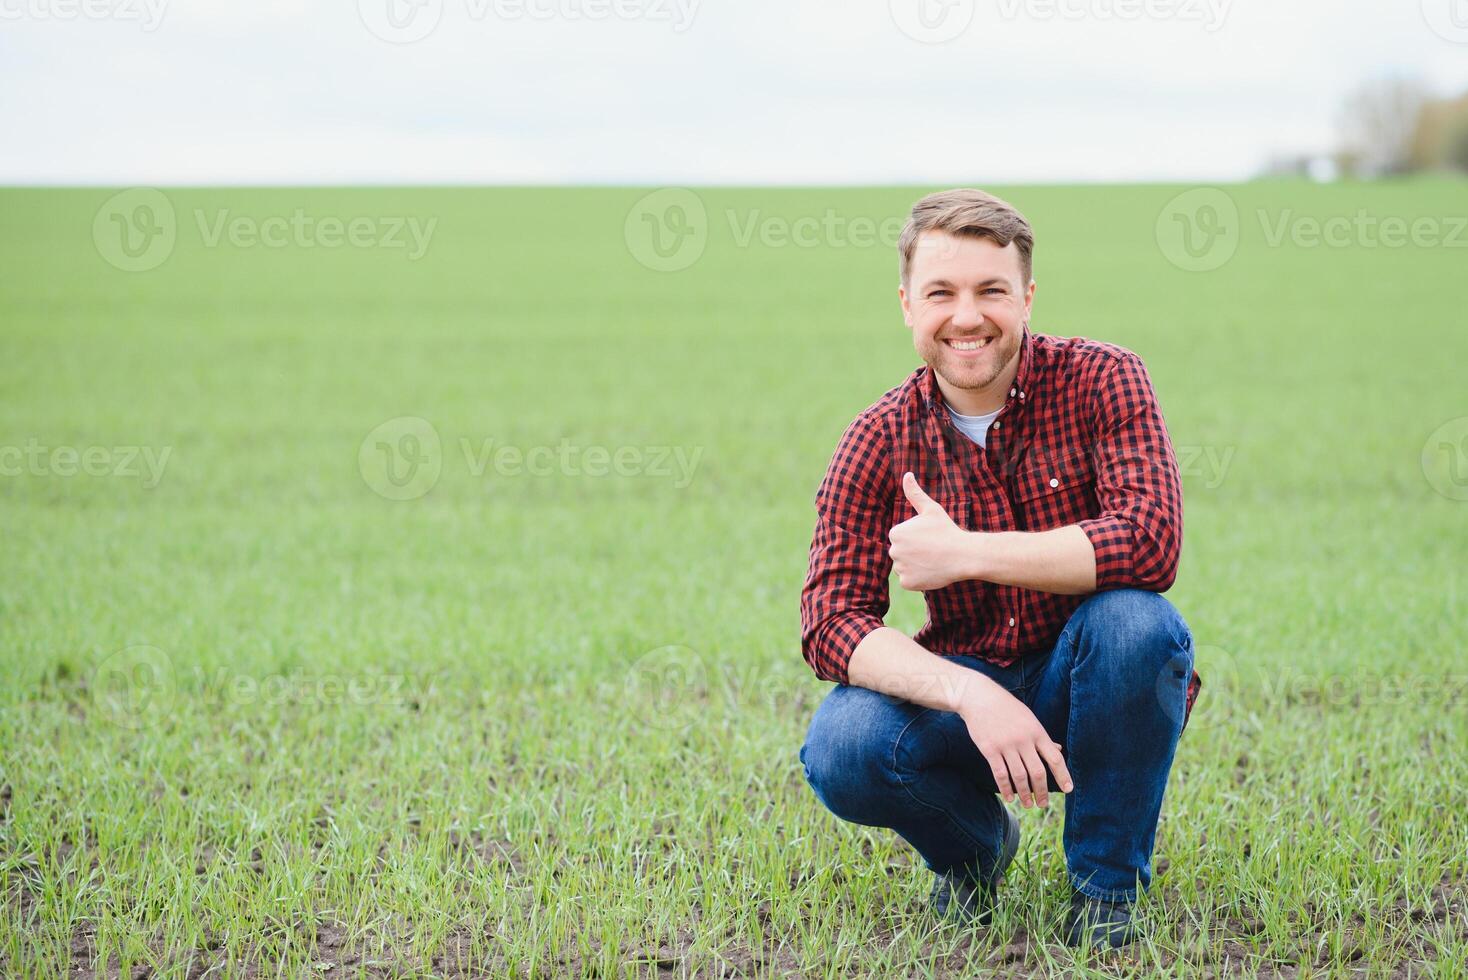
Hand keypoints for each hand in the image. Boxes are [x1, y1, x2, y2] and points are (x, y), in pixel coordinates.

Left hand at [888, 472, 972, 591]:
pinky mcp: (907, 583)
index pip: (901, 538)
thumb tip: (906, 474)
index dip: (916, 539)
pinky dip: (919, 579)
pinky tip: (932, 571)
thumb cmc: (947, 530)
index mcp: (895, 533)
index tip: (929, 539)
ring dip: (916, 566)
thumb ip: (915, 493)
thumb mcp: (931, 509)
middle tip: (933, 550)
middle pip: (901, 553)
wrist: (963, 555)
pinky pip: (910, 581)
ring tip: (933, 560)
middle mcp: (893, 551)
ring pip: (905, 567)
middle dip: (914, 553)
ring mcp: (900, 568)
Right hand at [956, 683, 1073, 807]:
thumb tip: (1059, 750)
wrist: (979, 697)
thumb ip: (1042, 737)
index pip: (1055, 758)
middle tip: (1043, 803)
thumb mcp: (1029, 719)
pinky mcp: (989, 749)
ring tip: (1028, 804)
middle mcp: (1023, 739)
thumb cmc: (1007, 708)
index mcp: (1036, 732)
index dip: (1063, 775)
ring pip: (1019, 776)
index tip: (1068, 789)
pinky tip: (1010, 797)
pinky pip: (1000, 773)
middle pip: (1037, 772)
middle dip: (1041, 791)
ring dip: (1025, 793)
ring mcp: (1006, 745)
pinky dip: (1006, 788)